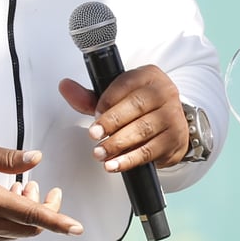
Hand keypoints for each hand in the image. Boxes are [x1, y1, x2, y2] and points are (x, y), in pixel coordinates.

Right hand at [0, 139, 82, 240]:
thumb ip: (8, 157)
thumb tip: (36, 159)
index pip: (32, 215)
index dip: (57, 222)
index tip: (76, 228)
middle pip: (29, 228)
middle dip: (43, 211)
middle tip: (40, 187)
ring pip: (15, 231)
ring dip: (25, 214)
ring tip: (19, 186)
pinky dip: (10, 219)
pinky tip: (3, 198)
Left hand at [59, 66, 188, 171]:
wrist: (170, 124)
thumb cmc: (140, 109)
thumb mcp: (117, 98)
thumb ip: (89, 97)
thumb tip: (65, 86)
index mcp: (148, 76)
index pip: (126, 84)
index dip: (107, 101)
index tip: (95, 114)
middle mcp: (165, 92)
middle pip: (136, 107)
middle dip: (111, 123)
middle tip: (94, 135)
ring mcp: (172, 116)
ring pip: (142, 130)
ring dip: (117, 144)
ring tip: (100, 153)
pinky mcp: (174, 139)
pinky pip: (149, 151)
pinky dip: (129, 160)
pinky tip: (115, 164)